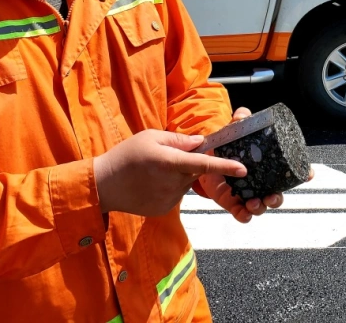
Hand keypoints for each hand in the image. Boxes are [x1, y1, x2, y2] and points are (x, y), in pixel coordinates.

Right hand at [93, 130, 246, 216]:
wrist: (103, 186)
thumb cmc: (125, 156)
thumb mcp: (150, 137)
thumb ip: (178, 140)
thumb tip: (200, 142)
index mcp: (170, 162)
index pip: (204, 164)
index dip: (226, 167)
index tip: (243, 169)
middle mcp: (173, 183)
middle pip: (196, 172)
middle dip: (191, 163)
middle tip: (169, 156)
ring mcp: (169, 199)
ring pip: (186, 183)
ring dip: (179, 175)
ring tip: (154, 170)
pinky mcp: (164, 209)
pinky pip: (176, 194)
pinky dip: (170, 187)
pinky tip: (152, 183)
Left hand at [198, 108, 314, 222]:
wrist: (207, 160)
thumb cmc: (228, 146)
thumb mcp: (234, 132)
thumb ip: (239, 122)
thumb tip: (242, 113)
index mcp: (268, 166)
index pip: (290, 172)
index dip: (303, 173)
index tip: (308, 174)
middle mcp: (262, 183)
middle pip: (277, 195)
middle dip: (277, 198)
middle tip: (271, 195)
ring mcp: (249, 194)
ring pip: (262, 207)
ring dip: (261, 207)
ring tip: (254, 203)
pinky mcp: (234, 203)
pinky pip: (242, 215)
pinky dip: (244, 216)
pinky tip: (243, 213)